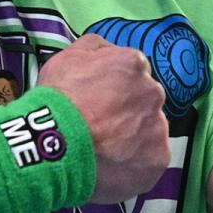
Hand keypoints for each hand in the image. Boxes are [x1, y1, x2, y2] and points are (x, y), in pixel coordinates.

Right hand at [39, 35, 169, 203]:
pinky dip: (134, 164)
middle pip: (144, 103)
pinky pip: (149, 160)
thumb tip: (109, 51)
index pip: (133, 75)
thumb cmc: (59, 99)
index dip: (114, 90)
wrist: (54, 142)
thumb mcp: (68, 56)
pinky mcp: (158, 158)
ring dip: (132, 138)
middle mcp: (153, 92)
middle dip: (127, 113)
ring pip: (149, 132)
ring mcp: (158, 127)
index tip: (100, 102)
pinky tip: (112, 165)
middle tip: (100, 126)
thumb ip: (96, 48)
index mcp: (134, 64)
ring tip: (104, 150)